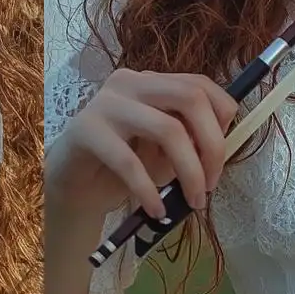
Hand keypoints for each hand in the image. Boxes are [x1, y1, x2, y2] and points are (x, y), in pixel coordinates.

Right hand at [46, 69, 236, 227]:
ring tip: (192, 201)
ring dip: (189, 171)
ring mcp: (107, 103)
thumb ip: (190, 142)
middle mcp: (131, 83)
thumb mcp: (163, 152)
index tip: (222, 157)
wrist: (72, 184)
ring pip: (167, 129)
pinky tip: (157, 211)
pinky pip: (129, 162)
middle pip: (190, 98)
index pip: (200, 84)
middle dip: (212, 145)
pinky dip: (149, 190)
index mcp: (152, 82)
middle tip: (212, 184)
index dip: (222, 118)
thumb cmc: (121, 168)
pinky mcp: (86, 130)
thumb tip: (221, 150)